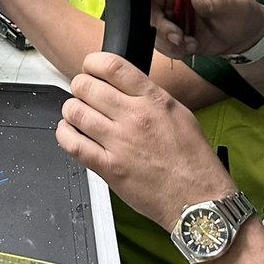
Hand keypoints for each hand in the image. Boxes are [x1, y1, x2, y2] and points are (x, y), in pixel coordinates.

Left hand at [57, 52, 235, 229]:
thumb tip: (124, 86)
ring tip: (78, 114)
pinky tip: (70, 132)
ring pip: (74, 111)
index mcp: (153, 100)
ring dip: (71, 110)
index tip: (90, 68)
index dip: (92, 63)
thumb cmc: (193, 161)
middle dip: (80, 86)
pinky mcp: (108, 168)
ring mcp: (119, 143)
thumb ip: (149, 96)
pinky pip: (72, 144)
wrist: (198, 200)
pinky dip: (65, 134)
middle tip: (84, 93)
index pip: (112, 66)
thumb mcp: (180, 114)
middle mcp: (134, 117)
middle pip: (85, 86)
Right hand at [149, 0, 263, 59]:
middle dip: (160, 27)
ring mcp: (169, 14)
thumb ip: (214, 1)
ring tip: (191, 45)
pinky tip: (192, 47)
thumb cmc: (240, 9)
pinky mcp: (171, 32)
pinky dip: (174, 50)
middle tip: (178, 38)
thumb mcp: (233, 2)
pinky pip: (161, 43)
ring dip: (168, 42)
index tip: (150, 12)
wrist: (244, 34)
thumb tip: (195, 0)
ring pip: (151, 28)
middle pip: (145, 7)